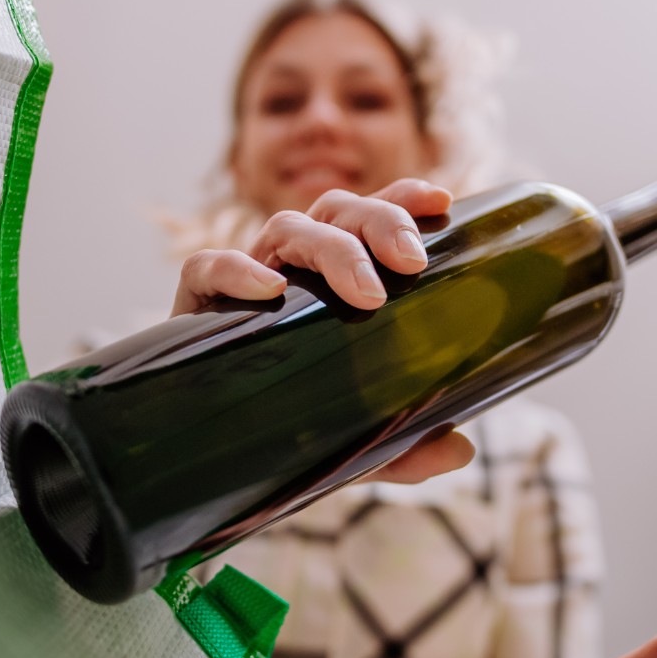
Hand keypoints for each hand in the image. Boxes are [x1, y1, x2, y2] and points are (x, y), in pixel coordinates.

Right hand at [171, 179, 471, 483]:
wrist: (208, 457)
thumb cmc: (288, 428)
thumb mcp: (355, 440)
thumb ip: (406, 446)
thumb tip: (460, 450)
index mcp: (332, 278)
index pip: (368, 218)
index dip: (402, 200)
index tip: (439, 200)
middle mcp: (292, 267)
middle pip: (336, 212)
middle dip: (379, 223)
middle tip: (411, 262)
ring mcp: (243, 281)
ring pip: (286, 227)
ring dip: (331, 248)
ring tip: (366, 294)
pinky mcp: (196, 307)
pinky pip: (206, 267)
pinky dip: (236, 268)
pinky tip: (270, 290)